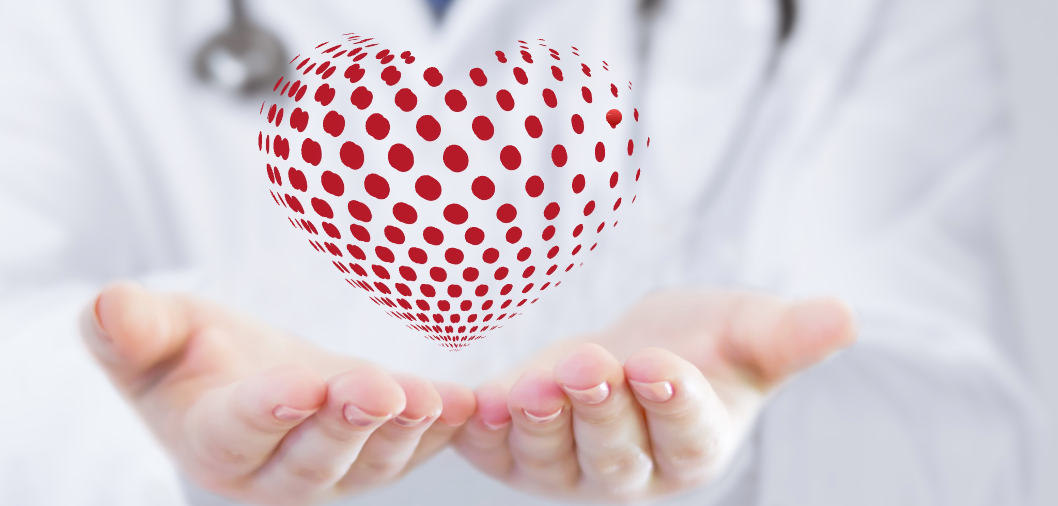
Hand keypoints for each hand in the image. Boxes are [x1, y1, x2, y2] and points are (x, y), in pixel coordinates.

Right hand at [80, 281, 475, 505]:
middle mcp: (271, 471)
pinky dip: (442, 428)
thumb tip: (106, 306)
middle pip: (312, 461)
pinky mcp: (375, 450)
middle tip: (377, 390)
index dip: (267, 411)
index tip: (298, 385)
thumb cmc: (184, 351)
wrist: (237, 372)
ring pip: (370, 463)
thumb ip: (128, 329)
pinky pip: (414, 449)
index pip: (237, 431)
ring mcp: (330, 468)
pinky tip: (469, 403)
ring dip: (403, 433)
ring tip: (431, 400)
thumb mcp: (150, 332)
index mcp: (210, 441)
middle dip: (346, 426)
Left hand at [452, 289, 855, 502]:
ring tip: (529, 386)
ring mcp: (569, 469)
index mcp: (694, 446)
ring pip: (552, 456)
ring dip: (538, 422)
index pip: (687, 435)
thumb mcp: (747, 332)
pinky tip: (470, 400)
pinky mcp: (515, 452)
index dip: (674, 404)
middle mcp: (632, 472)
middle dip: (601, 410)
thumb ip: (788, 334)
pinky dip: (481, 428)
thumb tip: (845, 315)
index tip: (662, 366)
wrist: (632, 352)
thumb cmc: (704, 347)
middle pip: (616, 454)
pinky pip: (493, 448)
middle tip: (590, 365)